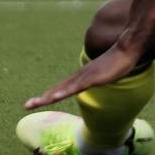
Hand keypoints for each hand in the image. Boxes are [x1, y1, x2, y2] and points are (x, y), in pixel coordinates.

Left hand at [23, 41, 143, 111]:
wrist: (128, 48)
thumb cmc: (119, 60)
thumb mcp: (106, 73)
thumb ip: (100, 76)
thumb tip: (99, 79)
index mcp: (81, 76)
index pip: (61, 87)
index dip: (48, 95)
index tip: (35, 102)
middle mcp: (80, 76)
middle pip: (57, 89)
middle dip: (42, 98)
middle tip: (26, 106)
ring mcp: (85, 77)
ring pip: (63, 89)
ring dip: (48, 97)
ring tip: (36, 103)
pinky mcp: (93, 78)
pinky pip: (76, 88)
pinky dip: (64, 92)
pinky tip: (55, 97)